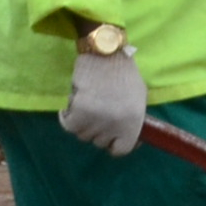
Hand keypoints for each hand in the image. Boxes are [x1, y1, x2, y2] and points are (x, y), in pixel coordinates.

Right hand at [63, 44, 149, 158]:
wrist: (106, 55)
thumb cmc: (125, 74)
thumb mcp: (138, 99)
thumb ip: (132, 120)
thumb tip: (125, 137)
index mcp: (134, 122)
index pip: (121, 149)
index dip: (114, 145)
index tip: (111, 138)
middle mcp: (115, 125)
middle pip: (99, 142)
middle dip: (98, 130)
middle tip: (97, 113)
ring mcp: (97, 120)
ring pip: (83, 134)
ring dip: (83, 123)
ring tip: (87, 104)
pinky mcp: (79, 112)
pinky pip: (69, 125)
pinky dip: (67, 117)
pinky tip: (71, 107)